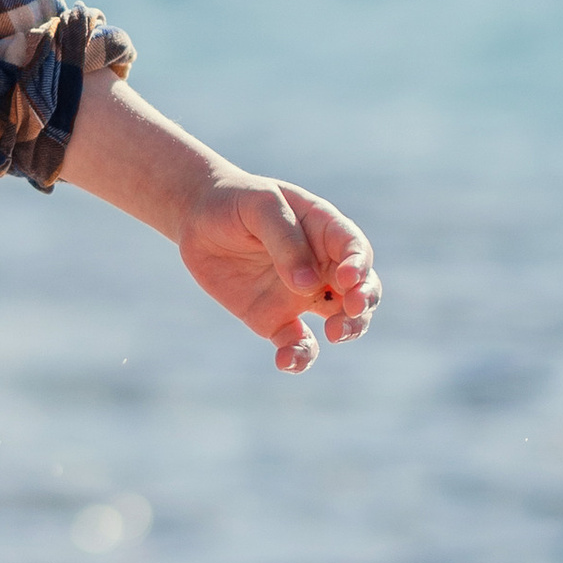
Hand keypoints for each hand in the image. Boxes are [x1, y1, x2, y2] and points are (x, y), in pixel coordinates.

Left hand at [174, 175, 377, 372]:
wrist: (198, 218)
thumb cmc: (235, 201)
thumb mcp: (259, 204)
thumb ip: (284, 239)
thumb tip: (308, 284)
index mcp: (324, 230)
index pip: (355, 250)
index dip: (358, 266)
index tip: (346, 279)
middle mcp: (322, 266)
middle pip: (361, 289)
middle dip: (365, 302)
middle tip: (352, 310)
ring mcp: (301, 295)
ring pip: (340, 320)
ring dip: (348, 330)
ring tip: (333, 334)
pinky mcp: (276, 319)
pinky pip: (296, 343)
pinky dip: (298, 357)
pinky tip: (285, 361)